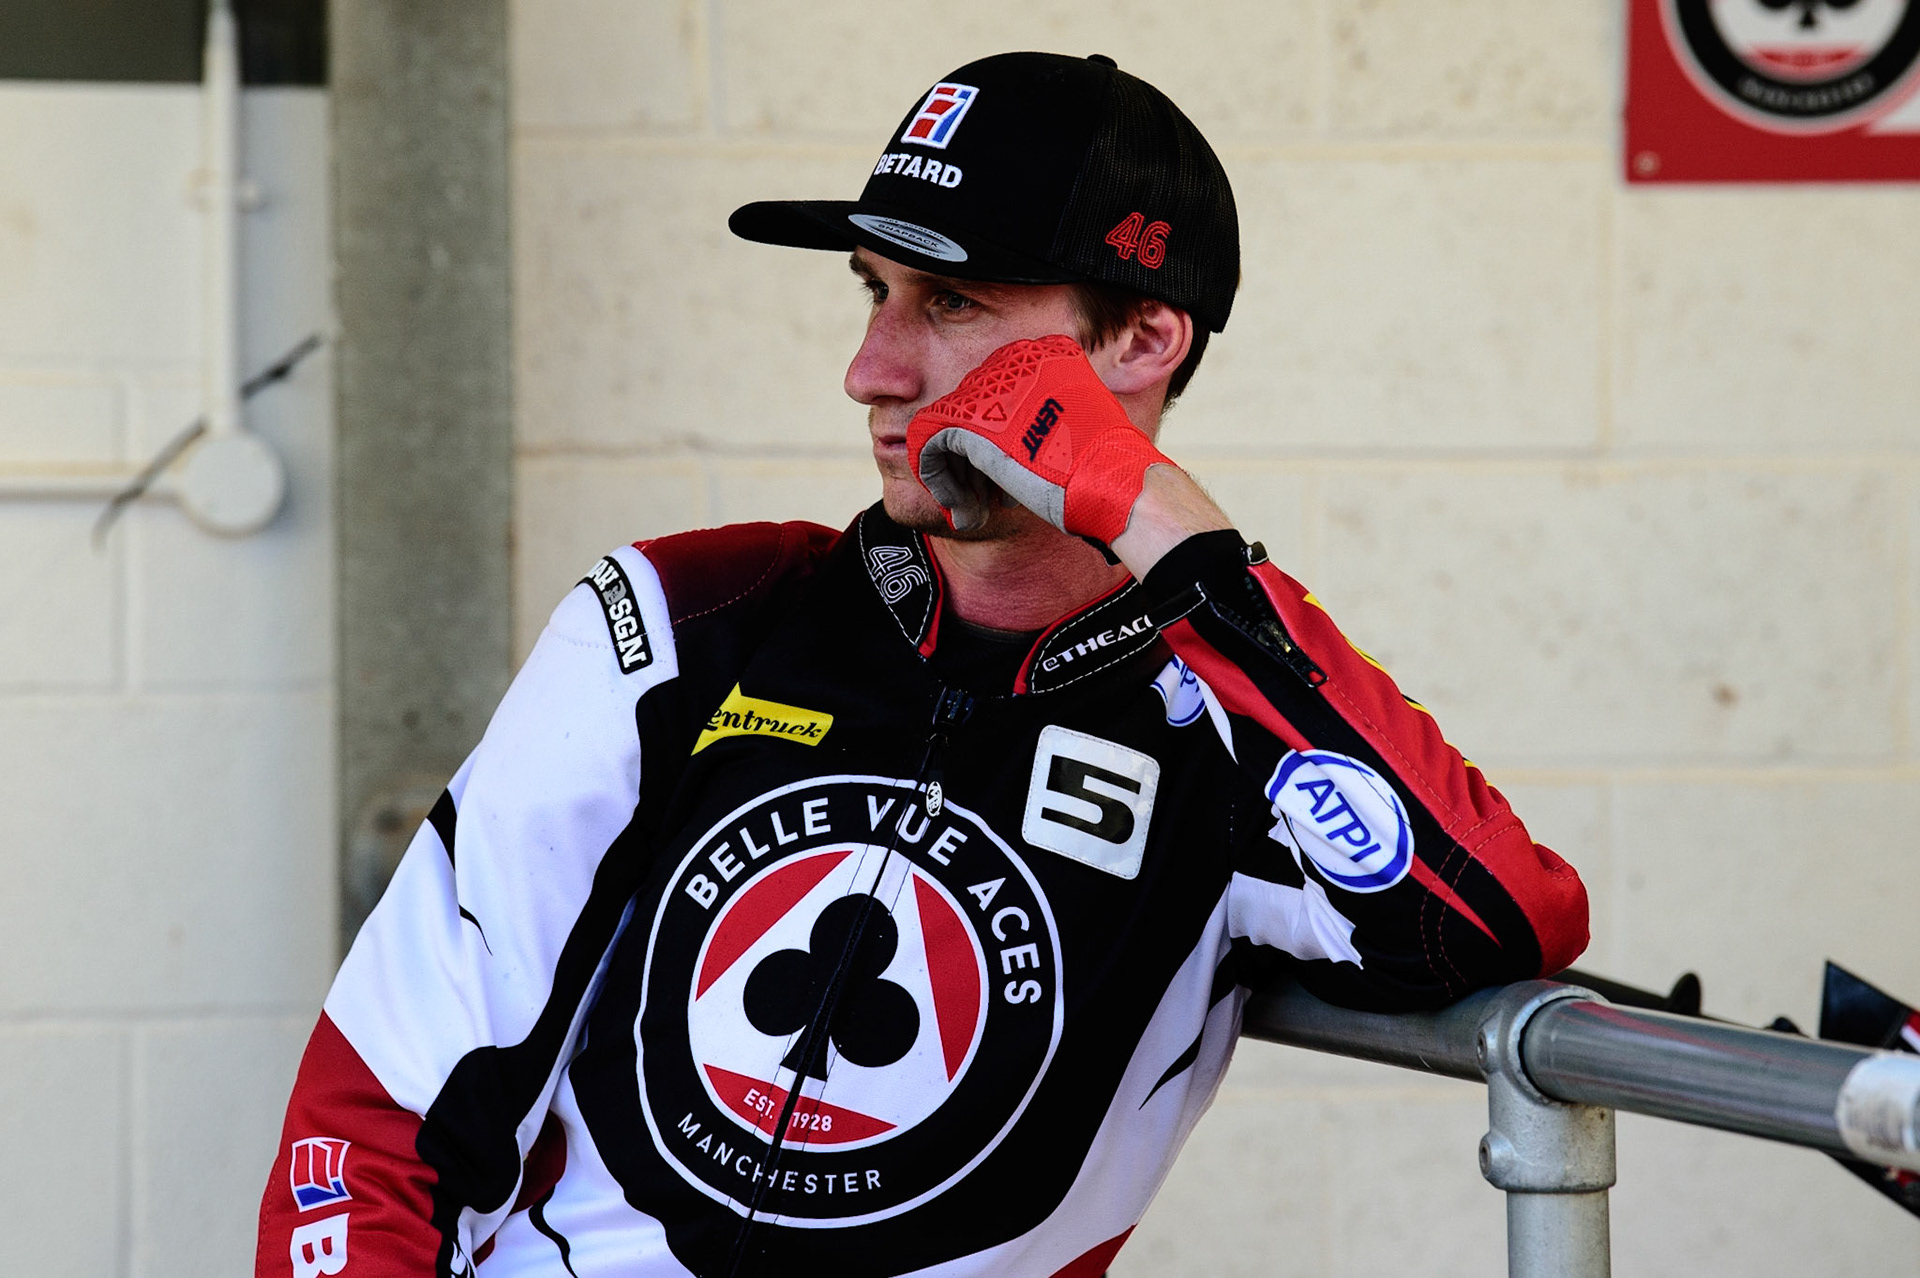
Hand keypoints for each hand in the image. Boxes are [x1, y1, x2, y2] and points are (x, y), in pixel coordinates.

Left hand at [906, 336, 1171, 544]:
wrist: (1115, 481)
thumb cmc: (1105, 467)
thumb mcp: (1074, 425)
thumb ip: (1039, 420)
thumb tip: (1004, 443)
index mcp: (1045, 354)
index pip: (995, 396)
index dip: (992, 444)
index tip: (1005, 481)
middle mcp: (1015, 360)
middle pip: (968, 411)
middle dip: (971, 463)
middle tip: (986, 499)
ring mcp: (992, 388)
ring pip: (944, 428)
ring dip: (954, 476)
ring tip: (973, 509)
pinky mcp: (971, 420)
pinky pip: (930, 445)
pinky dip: (938, 480)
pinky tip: (962, 509)